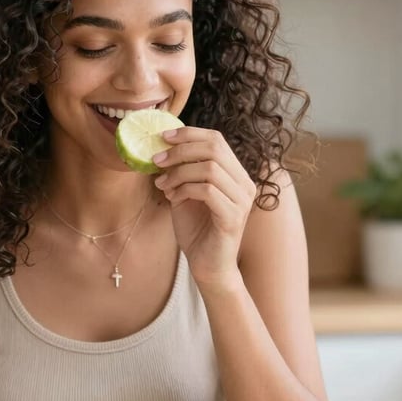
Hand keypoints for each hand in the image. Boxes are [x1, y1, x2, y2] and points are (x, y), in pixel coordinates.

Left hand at [152, 126, 256, 285]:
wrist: (208, 266)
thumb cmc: (197, 230)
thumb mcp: (184, 193)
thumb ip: (179, 171)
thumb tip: (160, 148)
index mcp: (235, 174)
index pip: (216, 139)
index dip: (189, 134)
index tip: (162, 137)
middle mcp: (244, 183)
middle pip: (214, 148)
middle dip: (180, 150)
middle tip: (157, 159)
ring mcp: (241, 200)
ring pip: (209, 168)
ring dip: (178, 173)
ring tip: (163, 185)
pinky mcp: (233, 217)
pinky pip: (207, 191)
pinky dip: (184, 190)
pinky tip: (172, 199)